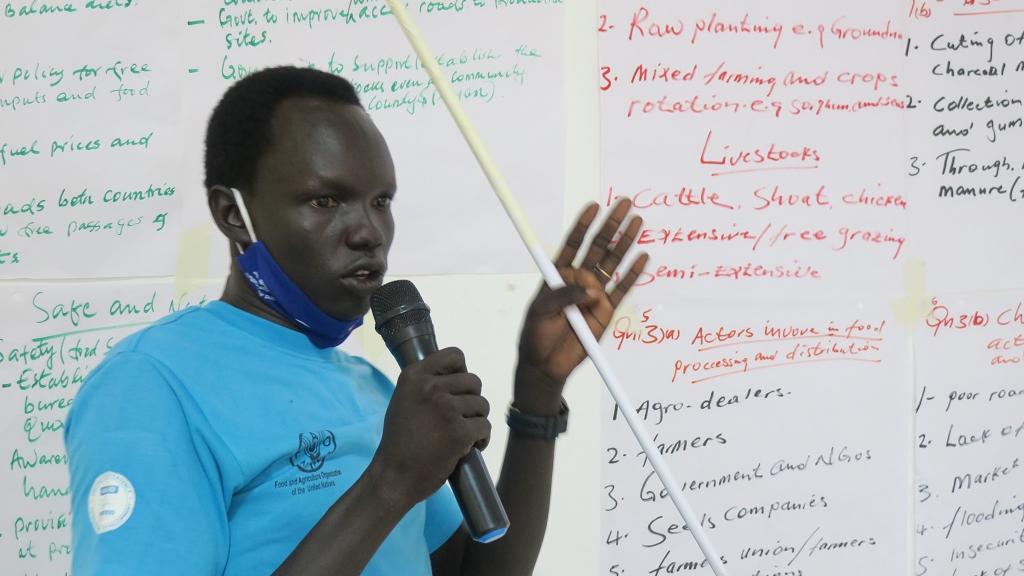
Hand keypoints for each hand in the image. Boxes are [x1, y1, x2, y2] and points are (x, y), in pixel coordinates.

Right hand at [372, 348, 490, 506]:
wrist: (393, 476)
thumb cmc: (399, 441)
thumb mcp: (404, 400)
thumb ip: (425, 385)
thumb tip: (457, 375)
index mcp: (414, 376)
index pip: (455, 355)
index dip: (462, 372)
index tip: (457, 390)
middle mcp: (430, 387)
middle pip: (474, 381)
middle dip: (471, 400)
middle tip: (460, 418)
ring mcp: (446, 409)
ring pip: (482, 405)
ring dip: (477, 420)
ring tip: (462, 435)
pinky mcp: (460, 432)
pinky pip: (485, 427)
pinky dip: (481, 439)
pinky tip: (468, 448)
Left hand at [516, 199, 647, 409]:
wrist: (546, 365)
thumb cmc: (536, 335)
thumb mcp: (540, 312)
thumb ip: (562, 297)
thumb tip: (591, 291)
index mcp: (559, 275)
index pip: (573, 244)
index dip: (583, 225)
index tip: (594, 206)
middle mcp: (579, 280)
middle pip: (598, 248)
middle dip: (611, 225)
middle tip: (625, 204)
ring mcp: (595, 295)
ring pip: (613, 264)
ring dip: (626, 243)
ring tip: (638, 222)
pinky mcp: (607, 311)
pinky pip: (622, 289)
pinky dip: (633, 274)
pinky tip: (643, 256)